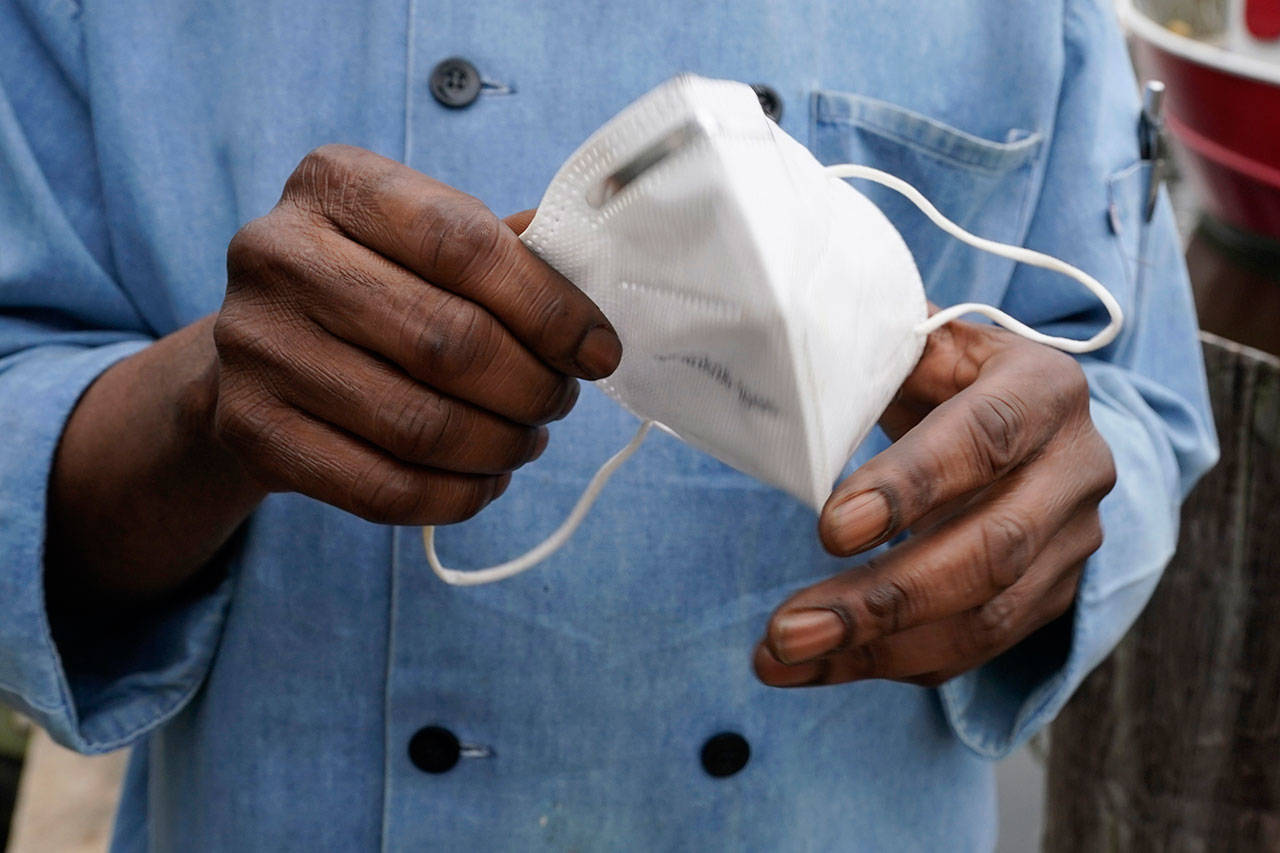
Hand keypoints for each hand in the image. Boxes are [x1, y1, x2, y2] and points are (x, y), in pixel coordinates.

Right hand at [212, 145, 619, 523]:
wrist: (256, 351)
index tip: (599, 351)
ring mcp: (254, 344)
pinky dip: (457, 495)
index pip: (464, 244)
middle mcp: (277, 254)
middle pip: (448, 342)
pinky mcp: (250, 428)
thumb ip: (499, 252)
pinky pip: (383, 487)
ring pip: (421, 426)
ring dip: (502, 446)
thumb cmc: (368, 286)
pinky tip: (485, 480)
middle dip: (533, 387)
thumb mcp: (420, 241)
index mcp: (335, 184)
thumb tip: (588, 271)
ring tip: (527, 440)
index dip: (550, 308)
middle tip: (559, 401)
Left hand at [754, 318, 1115, 687]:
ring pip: (985, 617)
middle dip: (884, 599)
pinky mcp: (1054, 595)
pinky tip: (823, 665)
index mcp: (1043, 388)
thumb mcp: (922, 344)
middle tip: (790, 628)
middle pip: (991, 550)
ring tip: (782, 657)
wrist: (1021, 416)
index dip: (909, 486)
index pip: (984, 437)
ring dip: (877, 648)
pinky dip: (893, 662)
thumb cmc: (948, 376)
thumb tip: (800, 368)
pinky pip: (977, 646)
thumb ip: (875, 354)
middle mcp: (1076, 467)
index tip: (829, 531)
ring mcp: (1073, 541)